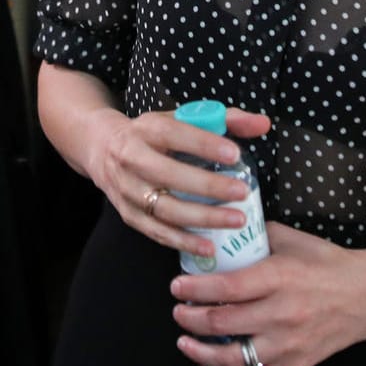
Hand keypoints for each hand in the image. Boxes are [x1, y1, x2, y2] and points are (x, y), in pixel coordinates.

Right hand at [85, 106, 271, 257]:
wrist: (104, 149)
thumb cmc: (154, 135)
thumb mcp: (182, 119)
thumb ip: (225, 119)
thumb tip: (262, 124)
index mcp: (146, 129)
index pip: (173, 134)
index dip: (203, 144)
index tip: (234, 154)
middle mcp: (131, 158)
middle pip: (168, 175)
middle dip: (206, 186)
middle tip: (242, 192)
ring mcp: (127, 189)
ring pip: (164, 208)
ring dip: (202, 218)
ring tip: (236, 220)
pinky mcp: (128, 214)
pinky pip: (157, 232)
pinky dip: (183, 242)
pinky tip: (210, 246)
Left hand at [171, 224, 365, 365]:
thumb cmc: (330, 264)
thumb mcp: (292, 240)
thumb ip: (256, 236)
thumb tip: (221, 232)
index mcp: (280, 277)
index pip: (226, 287)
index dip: (193, 289)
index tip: (176, 287)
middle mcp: (283, 313)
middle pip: (222, 323)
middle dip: (189, 319)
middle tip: (178, 311)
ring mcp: (289, 344)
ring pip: (233, 358)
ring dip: (200, 352)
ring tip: (185, 342)